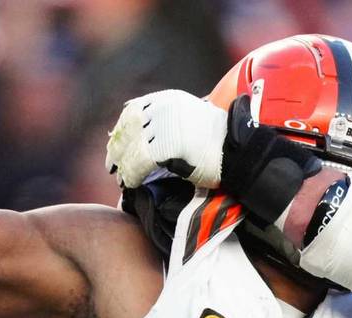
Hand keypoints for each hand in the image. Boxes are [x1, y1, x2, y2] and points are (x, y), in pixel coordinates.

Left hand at [105, 90, 227, 189]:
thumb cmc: (222, 144)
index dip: (124, 129)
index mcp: (170, 100)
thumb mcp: (194, 121)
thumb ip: (173, 122)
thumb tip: (149, 134)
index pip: (136, 110)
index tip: (117, 145)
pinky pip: (139, 162)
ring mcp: (165, 125)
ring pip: (132, 146)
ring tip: (121, 178)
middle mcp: (165, 108)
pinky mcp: (166, 145)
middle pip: (130, 127)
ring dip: (123, 164)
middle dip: (118, 147)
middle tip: (112, 165)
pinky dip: (132, 173)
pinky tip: (130, 183)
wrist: (239, 153)